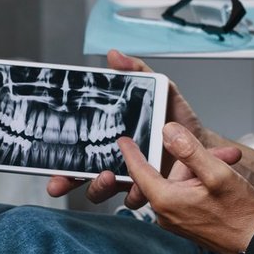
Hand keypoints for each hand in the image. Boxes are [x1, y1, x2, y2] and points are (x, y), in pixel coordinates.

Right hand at [45, 49, 209, 203]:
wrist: (203, 140)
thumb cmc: (177, 118)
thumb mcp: (159, 89)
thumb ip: (137, 72)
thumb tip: (114, 55)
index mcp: (110, 141)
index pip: (78, 155)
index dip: (61, 166)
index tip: (50, 172)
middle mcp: (116, 162)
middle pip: (82, 177)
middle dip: (67, 182)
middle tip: (63, 180)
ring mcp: (131, 178)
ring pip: (105, 191)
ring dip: (100, 187)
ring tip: (108, 176)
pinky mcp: (151, 190)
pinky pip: (136, 198)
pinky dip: (135, 194)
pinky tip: (140, 184)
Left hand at [118, 122, 253, 253]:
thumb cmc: (239, 213)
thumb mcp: (216, 173)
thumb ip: (189, 150)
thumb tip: (168, 132)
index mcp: (166, 200)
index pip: (139, 171)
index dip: (131, 152)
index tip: (123, 141)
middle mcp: (166, 212)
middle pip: (171, 172)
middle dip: (196, 159)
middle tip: (225, 155)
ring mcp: (176, 219)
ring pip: (182, 181)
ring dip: (205, 169)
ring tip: (230, 166)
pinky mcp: (187, 222)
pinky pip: (187, 194)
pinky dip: (203, 183)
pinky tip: (223, 181)